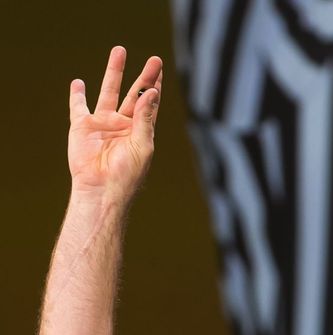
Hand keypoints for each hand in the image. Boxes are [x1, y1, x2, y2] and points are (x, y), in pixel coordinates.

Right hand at [69, 47, 162, 201]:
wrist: (102, 189)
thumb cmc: (127, 174)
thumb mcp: (142, 145)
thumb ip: (145, 118)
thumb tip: (151, 92)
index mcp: (140, 131)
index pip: (150, 104)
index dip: (155, 87)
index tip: (160, 69)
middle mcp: (123, 125)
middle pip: (134, 94)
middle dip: (143, 77)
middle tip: (153, 59)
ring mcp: (103, 124)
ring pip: (108, 92)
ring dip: (114, 72)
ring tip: (119, 52)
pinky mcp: (82, 127)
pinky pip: (78, 107)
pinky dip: (77, 95)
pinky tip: (79, 84)